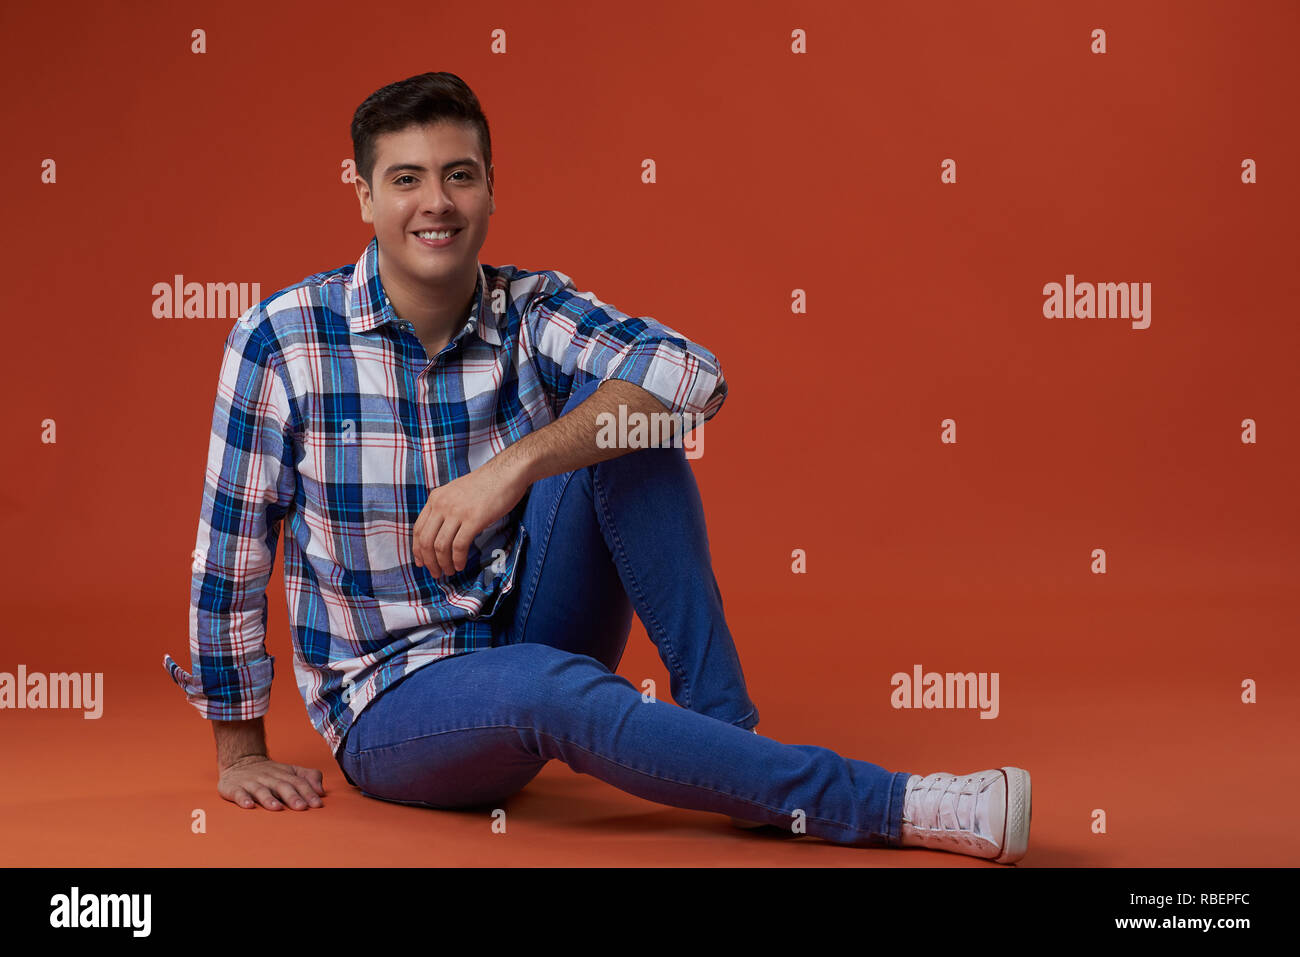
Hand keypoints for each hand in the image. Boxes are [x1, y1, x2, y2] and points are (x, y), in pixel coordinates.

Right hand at [217, 754, 324, 810]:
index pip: (299, 782)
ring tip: (277, 808)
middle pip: (282, 786)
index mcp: (284, 774)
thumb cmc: (271, 773)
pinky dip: (243, 799)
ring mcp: (251, 782)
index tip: (317, 804)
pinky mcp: (234, 787)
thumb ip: (309, 778)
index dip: (309, 792)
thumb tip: (322, 791)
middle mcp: (269, 778)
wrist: (240, 761)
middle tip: (302, 807)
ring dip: (269, 799)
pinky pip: (238, 793)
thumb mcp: (291, 771)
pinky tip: (249, 806)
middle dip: (293, 797)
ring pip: (261, 790)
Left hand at [412, 457, 529, 577]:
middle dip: (429, 561)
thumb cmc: (486, 484)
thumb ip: (445, 508)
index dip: (418, 550)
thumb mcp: (456, 492)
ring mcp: (457, 512)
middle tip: (435, 573)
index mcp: (435, 498)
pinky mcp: (473, 519)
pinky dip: (457, 559)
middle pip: (426, 541)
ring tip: (449, 571)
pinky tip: (460, 565)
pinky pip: (459, 545)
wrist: (506, 473)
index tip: (422, 562)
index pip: (418, 529)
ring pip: (440, 546)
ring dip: (443, 563)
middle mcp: (442, 504)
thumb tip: (440, 532)